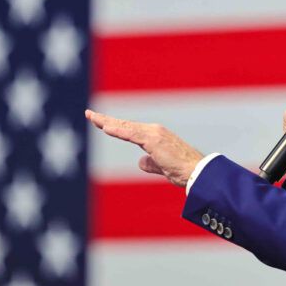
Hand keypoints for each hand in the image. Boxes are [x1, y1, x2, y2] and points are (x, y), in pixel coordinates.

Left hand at [85, 109, 203, 186]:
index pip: (130, 130)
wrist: (196, 172)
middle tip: (89, 114)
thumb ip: (150, 163)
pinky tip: (105, 128)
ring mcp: (154, 134)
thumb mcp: (162, 166)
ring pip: (126, 127)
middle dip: (106, 119)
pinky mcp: (154, 140)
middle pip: (125, 125)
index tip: (100, 122)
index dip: (114, 125)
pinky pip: (131, 134)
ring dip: (108, 122)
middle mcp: (154, 131)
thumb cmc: (183, 170)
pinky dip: (118, 130)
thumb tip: (140, 162)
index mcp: (155, 136)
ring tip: (93, 118)